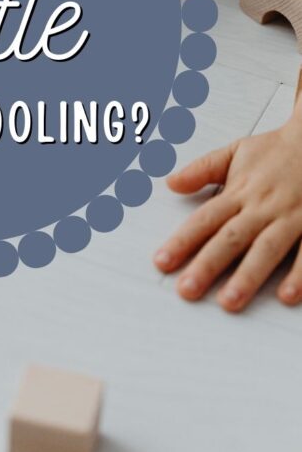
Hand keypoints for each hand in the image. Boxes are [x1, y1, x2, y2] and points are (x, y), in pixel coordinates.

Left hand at [153, 115, 301, 311]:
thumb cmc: (277, 151)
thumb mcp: (235, 152)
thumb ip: (202, 169)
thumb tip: (171, 182)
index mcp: (239, 192)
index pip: (205, 219)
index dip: (182, 241)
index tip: (163, 262)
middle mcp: (262, 207)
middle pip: (231, 238)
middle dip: (208, 265)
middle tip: (187, 289)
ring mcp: (290, 217)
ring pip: (266, 249)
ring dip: (248, 276)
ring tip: (229, 300)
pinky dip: (299, 274)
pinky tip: (286, 295)